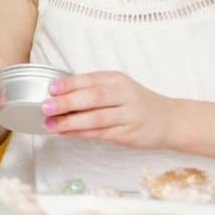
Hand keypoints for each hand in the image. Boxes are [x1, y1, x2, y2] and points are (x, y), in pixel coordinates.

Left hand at [42, 71, 172, 148]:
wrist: (169, 120)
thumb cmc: (135, 102)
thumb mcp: (117, 87)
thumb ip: (93, 88)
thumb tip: (57, 95)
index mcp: (117, 80)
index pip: (90, 80)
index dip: (69, 84)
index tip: (50, 88)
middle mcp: (124, 95)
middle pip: (93, 98)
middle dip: (67, 102)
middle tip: (45, 107)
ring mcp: (128, 115)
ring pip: (96, 119)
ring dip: (70, 122)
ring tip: (50, 124)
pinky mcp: (128, 134)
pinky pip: (100, 133)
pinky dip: (80, 133)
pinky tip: (65, 132)